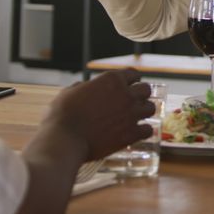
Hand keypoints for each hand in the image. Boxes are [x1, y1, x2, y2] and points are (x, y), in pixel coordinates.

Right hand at [40, 69, 155, 160]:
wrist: (64, 140)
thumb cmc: (61, 115)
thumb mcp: (70, 92)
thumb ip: (84, 87)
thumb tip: (86, 87)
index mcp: (112, 79)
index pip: (133, 74)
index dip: (130, 81)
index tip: (128, 87)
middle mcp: (126, 94)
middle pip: (146, 89)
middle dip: (140, 95)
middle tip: (131, 103)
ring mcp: (132, 113)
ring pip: (151, 108)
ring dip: (143, 112)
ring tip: (134, 118)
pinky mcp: (132, 133)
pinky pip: (148, 130)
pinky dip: (143, 131)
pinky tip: (135, 133)